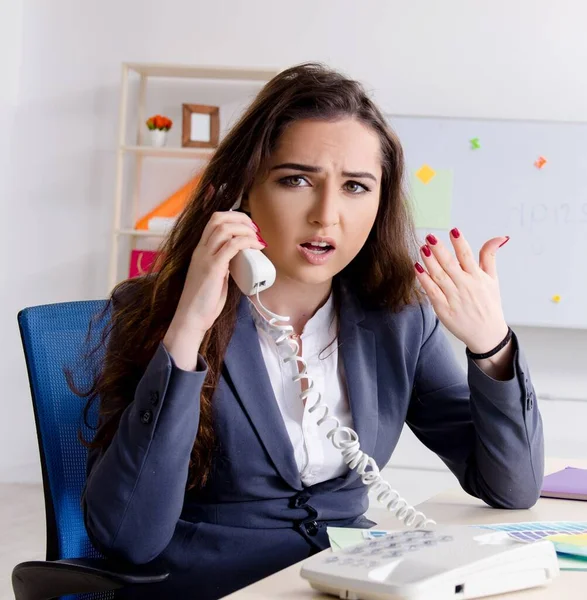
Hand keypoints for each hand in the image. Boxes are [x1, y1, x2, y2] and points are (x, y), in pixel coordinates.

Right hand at [163, 211, 266, 369]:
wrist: (191, 317)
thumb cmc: (204, 301)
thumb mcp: (214, 277)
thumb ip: (223, 265)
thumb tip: (239, 260)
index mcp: (200, 250)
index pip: (214, 221)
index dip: (233, 218)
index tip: (249, 228)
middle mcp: (201, 250)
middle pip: (218, 218)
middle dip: (241, 218)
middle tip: (255, 229)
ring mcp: (205, 257)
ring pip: (224, 228)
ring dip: (245, 229)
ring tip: (257, 239)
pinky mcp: (213, 268)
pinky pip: (232, 246)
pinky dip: (247, 242)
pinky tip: (257, 247)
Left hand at [414, 228, 509, 353]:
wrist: (487, 335)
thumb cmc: (488, 304)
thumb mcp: (493, 279)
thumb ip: (490, 256)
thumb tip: (499, 237)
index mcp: (477, 277)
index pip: (468, 256)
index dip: (460, 243)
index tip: (453, 231)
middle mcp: (466, 286)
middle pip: (450, 265)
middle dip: (440, 250)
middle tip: (430, 237)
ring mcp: (454, 298)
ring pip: (439, 277)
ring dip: (430, 262)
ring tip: (422, 248)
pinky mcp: (444, 309)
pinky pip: (432, 292)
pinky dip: (424, 280)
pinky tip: (417, 268)